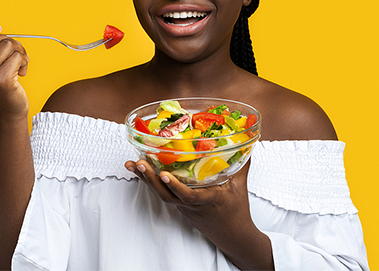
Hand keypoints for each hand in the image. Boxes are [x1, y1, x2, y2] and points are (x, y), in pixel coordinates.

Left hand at [124, 159, 254, 243]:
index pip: (189, 196)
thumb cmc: (237, 211)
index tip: (164, 174)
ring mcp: (184, 207)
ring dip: (146, 180)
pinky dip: (152, 182)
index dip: (175, 186)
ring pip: (162, 195)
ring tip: (133, 164)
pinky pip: (164, 194)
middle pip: (167, 196)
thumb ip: (241, 163)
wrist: (234, 237)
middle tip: (138, 163)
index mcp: (208, 199)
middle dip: (150, 179)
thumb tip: (246, 141)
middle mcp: (192, 205)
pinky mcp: (181, 206)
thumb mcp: (240, 186)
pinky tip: (142, 170)